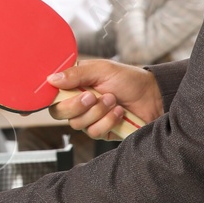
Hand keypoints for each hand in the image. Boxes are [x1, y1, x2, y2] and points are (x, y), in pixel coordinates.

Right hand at [47, 59, 163, 140]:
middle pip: (59, 112)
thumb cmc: (128, 79)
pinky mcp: (100, 131)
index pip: (51, 94)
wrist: (153, 96)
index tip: (61, 93)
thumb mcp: (102, 70)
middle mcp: (78, 102)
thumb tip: (51, 79)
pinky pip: (94, 132)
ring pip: (77, 124)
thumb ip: (76, 74)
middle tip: (93, 96)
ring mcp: (89, 118)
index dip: (50, 97)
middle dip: (77, 105)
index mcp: (74, 85)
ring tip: (113, 100)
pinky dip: (108, 121)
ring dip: (98, 112)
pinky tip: (119, 113)